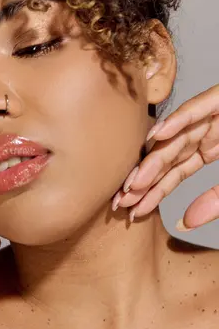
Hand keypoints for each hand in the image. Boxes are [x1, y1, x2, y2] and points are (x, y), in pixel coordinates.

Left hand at [112, 83, 218, 230]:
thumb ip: (218, 201)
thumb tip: (186, 221)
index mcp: (210, 149)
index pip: (174, 173)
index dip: (153, 193)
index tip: (130, 213)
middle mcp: (207, 132)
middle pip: (168, 157)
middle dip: (144, 180)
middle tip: (120, 202)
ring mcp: (216, 115)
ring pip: (178, 136)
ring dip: (154, 157)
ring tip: (132, 180)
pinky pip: (202, 107)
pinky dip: (181, 119)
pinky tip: (157, 135)